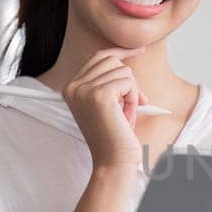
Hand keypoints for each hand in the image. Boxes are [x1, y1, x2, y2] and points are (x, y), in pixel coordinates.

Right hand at [62, 47, 147, 171]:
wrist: (113, 161)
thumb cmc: (114, 136)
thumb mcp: (108, 104)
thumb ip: (109, 82)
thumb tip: (128, 58)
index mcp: (71, 87)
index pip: (98, 57)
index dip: (120, 52)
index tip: (140, 50)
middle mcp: (73, 86)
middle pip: (112, 60)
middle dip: (129, 81)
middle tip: (135, 104)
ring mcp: (84, 89)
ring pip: (123, 71)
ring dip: (133, 93)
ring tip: (126, 114)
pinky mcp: (99, 95)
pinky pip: (128, 82)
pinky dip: (134, 98)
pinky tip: (128, 116)